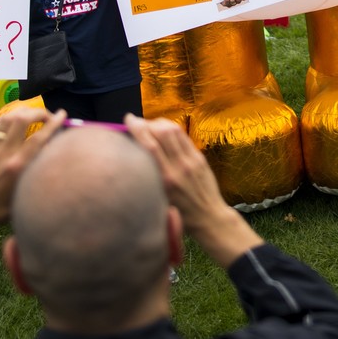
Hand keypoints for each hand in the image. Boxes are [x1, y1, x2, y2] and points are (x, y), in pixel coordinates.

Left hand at [0, 108, 64, 232]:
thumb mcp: (25, 197)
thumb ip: (39, 178)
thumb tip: (54, 162)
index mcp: (18, 167)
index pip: (39, 138)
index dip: (53, 123)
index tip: (62, 114)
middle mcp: (5, 154)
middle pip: (22, 120)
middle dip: (38, 112)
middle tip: (49, 117)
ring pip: (7, 119)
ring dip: (23, 112)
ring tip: (33, 116)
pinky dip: (6, 119)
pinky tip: (13, 123)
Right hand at [125, 114, 260, 265]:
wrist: (209, 218)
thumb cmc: (180, 216)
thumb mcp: (159, 201)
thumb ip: (148, 180)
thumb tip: (134, 160)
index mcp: (166, 180)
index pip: (150, 146)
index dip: (138, 128)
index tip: (128, 120)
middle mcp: (179, 166)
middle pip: (163, 132)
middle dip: (147, 122)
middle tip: (138, 123)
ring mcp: (191, 160)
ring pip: (174, 130)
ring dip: (159, 123)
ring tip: (150, 125)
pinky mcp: (200, 157)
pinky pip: (184, 136)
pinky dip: (171, 129)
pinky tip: (164, 131)